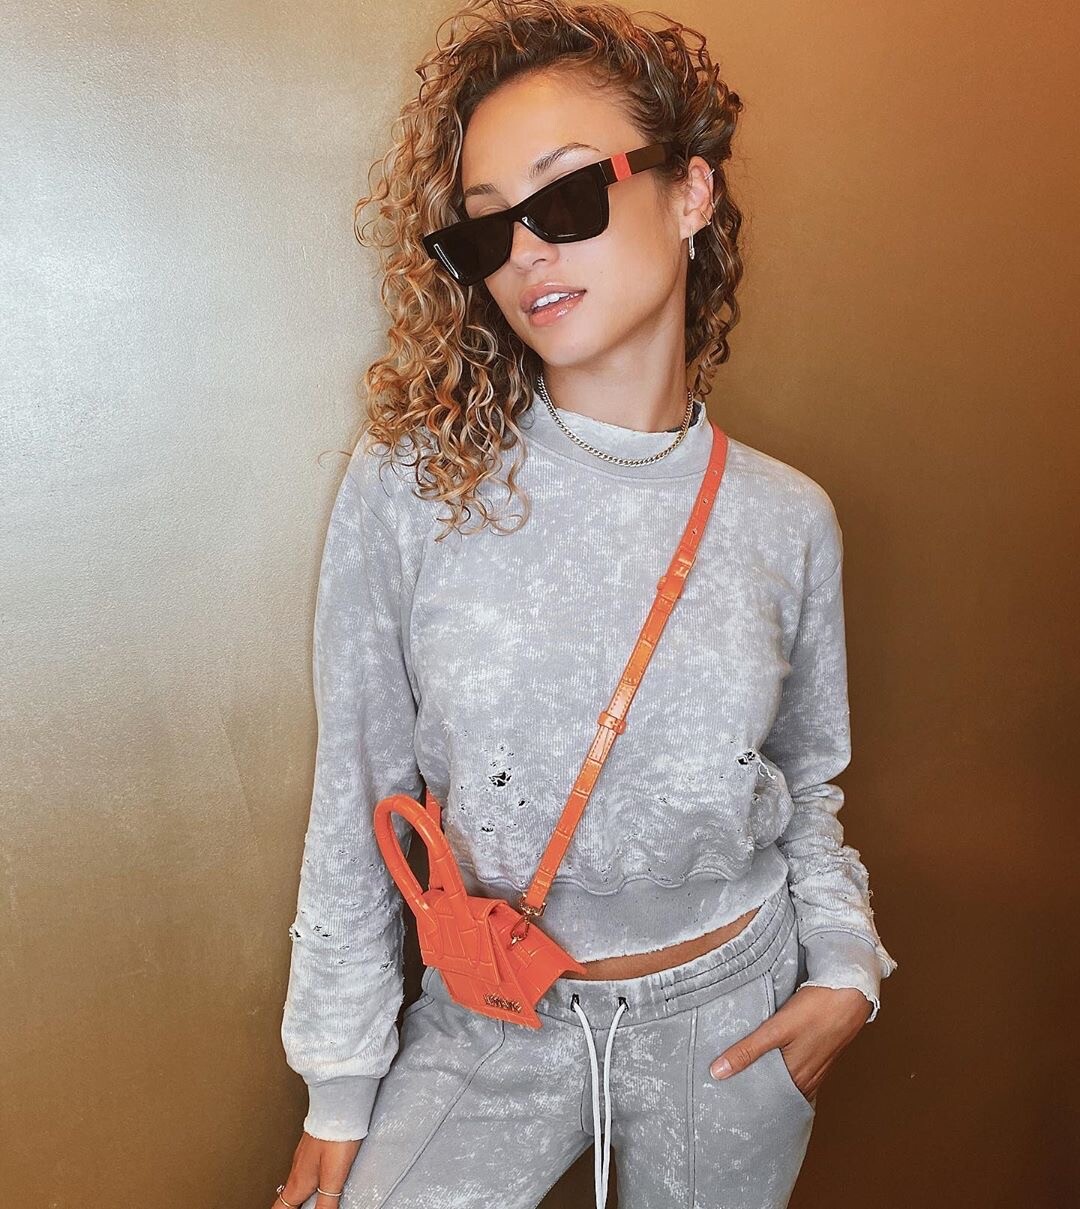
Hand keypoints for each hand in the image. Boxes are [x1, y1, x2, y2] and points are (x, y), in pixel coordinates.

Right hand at [270, 1131, 362, 1208]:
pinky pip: (305, 1167)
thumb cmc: (335, 1136)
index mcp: (299, 1182)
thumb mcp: (333, 1177)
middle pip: (287, 1196)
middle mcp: (297, 1168)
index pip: (281, 1208)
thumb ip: (327, 1203)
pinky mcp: (313, 1144)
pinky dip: (306, 1179)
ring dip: (296, 1194)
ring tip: (301, 1201)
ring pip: (295, 1180)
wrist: (339, 1104)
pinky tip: (317, 1177)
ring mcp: (304, 1154)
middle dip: (286, 1207)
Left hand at [709, 985, 872, 1100]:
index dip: (745, 1098)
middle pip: (774, 1091)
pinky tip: (772, 1055)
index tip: (724, 1096)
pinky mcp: (818, 1054)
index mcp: (796, 1080)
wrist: (850, 993)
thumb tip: (718, 1072)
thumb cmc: (816, 1010)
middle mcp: (806, 1080)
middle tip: (728, 1084)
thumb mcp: (776, 1029)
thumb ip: (748, 1050)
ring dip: (767, 1075)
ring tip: (743, 1070)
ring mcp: (815, 1068)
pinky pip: (796, 1068)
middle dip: (754, 1087)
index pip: (764, 1099)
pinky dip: (781, 1066)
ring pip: (785, 1079)